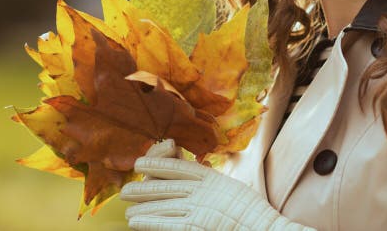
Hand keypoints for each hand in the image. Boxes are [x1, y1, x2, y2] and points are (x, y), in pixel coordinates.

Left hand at [121, 140, 313, 230]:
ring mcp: (198, 209)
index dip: (158, 163)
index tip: (141, 162)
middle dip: (144, 186)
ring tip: (127, 207)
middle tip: (125, 189)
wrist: (261, 227)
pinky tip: (136, 221)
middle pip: (166, 185)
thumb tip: (195, 173)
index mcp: (211, 178)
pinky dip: (150, 221)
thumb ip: (209, 182)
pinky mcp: (196, 226)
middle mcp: (202, 191)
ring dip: (142, 205)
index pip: (178, 167)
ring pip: (162, 204)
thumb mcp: (229, 188)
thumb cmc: (249, 211)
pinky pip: (167, 223)